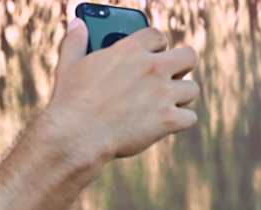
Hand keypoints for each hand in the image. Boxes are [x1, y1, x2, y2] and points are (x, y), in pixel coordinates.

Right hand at [44, 18, 198, 160]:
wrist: (77, 135)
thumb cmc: (71, 101)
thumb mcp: (69, 65)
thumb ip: (76, 41)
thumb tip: (77, 24)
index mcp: (131, 49)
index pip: (158, 36)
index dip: (157, 46)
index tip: (154, 54)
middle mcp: (153, 68)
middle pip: (188, 56)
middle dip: (182, 66)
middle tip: (171, 77)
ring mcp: (163, 94)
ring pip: (192, 89)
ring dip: (182, 96)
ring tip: (168, 103)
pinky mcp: (167, 120)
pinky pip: (190, 118)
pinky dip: (181, 122)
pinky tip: (168, 124)